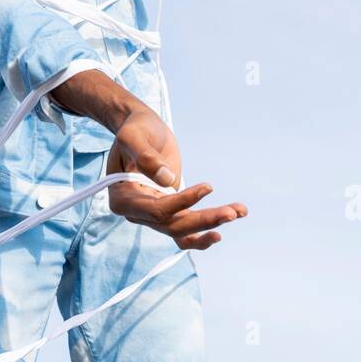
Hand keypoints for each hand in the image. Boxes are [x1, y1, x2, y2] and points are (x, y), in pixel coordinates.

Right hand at [105, 107, 247, 250]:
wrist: (141, 130)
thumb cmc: (136, 129)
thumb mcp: (134, 136)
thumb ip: (146, 157)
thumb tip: (167, 180)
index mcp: (122, 198)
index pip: (156, 210)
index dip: (183, 203)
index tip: (208, 186)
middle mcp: (136, 213)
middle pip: (172, 225)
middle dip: (204, 220)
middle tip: (232, 212)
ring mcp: (152, 216)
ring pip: (182, 231)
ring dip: (210, 224)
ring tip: (238, 212)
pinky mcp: (167, 213)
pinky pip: (184, 231)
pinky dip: (203, 232)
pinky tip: (224, 227)